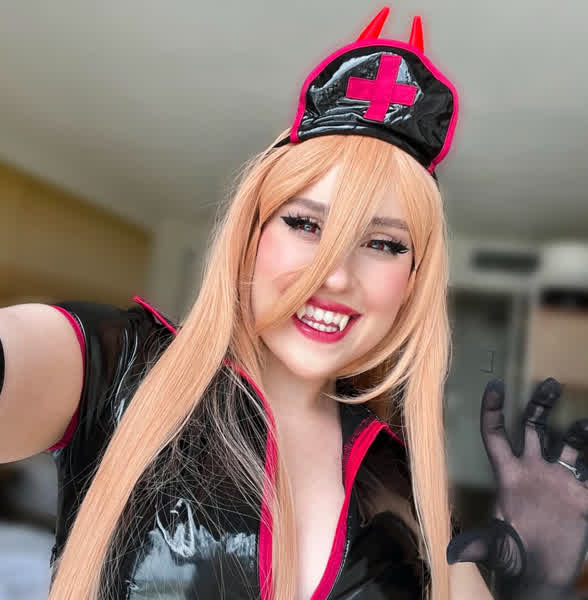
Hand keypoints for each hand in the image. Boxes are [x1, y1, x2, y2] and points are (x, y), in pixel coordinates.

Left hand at [447, 378, 587, 599]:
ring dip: (577, 429)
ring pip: (568, 442)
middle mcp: (533, 469)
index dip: (493, 410)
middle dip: (540, 404)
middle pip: (534, 426)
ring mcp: (558, 480)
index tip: (496, 385)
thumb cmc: (513, 557)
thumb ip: (479, 544)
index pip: (496, 434)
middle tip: (549, 382)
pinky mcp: (581, 495)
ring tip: (583, 424)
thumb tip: (451, 552)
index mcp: (509, 474)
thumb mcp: (496, 548)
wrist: (542, 575)